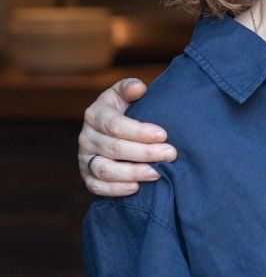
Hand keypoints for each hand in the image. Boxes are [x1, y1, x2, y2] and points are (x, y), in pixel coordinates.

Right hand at [79, 77, 175, 196]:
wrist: (111, 131)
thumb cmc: (124, 111)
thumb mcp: (124, 95)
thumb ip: (129, 88)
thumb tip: (139, 87)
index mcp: (95, 114)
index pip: (115, 125)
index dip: (139, 131)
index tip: (163, 134)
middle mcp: (86, 137)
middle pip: (114, 148)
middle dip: (145, 152)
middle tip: (170, 154)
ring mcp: (85, 158)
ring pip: (105, 170)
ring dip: (133, 172)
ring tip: (157, 173)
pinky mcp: (87, 176)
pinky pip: (97, 187)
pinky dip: (115, 189)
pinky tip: (136, 187)